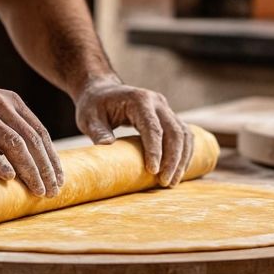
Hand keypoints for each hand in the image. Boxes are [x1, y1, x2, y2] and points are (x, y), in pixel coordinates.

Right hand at [0, 73, 63, 196]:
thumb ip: (5, 127)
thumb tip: (23, 160)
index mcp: (10, 102)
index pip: (39, 133)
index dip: (52, 158)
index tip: (59, 179)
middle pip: (30, 140)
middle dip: (45, 168)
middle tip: (53, 191)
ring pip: (12, 144)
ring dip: (28, 170)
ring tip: (36, 190)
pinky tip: (7, 177)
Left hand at [75, 76, 193, 186]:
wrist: (102, 90)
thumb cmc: (94, 104)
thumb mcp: (89, 117)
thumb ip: (98, 131)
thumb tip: (106, 147)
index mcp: (139, 100)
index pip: (152, 127)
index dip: (155, 150)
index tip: (153, 171)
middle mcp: (157, 102)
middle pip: (174, 132)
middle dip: (173, 159)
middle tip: (166, 182)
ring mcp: (165, 109)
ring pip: (183, 134)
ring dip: (181, 158)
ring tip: (172, 181)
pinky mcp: (168, 117)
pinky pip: (183, 135)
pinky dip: (184, 153)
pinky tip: (178, 170)